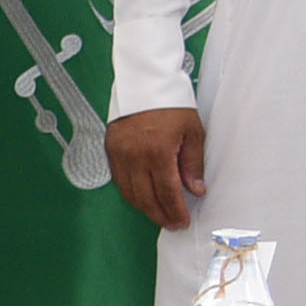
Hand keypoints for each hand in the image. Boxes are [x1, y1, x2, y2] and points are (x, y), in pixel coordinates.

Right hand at [107, 106, 207, 232]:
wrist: (145, 82)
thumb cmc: (172, 104)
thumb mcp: (192, 132)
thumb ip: (192, 164)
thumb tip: (195, 190)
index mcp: (158, 153)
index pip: (167, 192)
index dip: (175, 211)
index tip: (183, 222)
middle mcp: (135, 157)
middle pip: (146, 198)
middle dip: (160, 215)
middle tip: (172, 224)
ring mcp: (119, 154)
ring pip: (129, 193)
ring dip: (144, 208)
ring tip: (158, 215)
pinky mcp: (110, 149)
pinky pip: (119, 180)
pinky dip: (130, 193)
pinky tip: (142, 197)